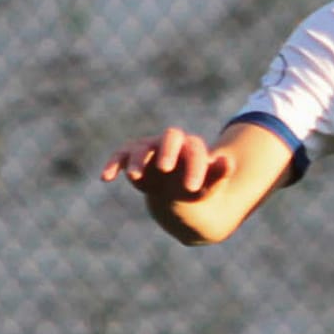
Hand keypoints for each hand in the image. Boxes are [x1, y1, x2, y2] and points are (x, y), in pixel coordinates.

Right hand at [100, 127, 230, 203]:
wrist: (178, 196)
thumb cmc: (197, 189)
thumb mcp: (210, 186)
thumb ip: (218, 174)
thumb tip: (227, 161)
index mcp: (193, 148)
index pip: (195, 151)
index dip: (195, 167)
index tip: (192, 188)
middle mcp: (171, 144)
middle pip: (170, 137)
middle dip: (167, 151)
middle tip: (165, 169)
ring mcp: (150, 149)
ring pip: (142, 148)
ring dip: (138, 160)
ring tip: (134, 177)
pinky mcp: (132, 157)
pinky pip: (121, 156)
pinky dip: (113, 164)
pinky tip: (106, 178)